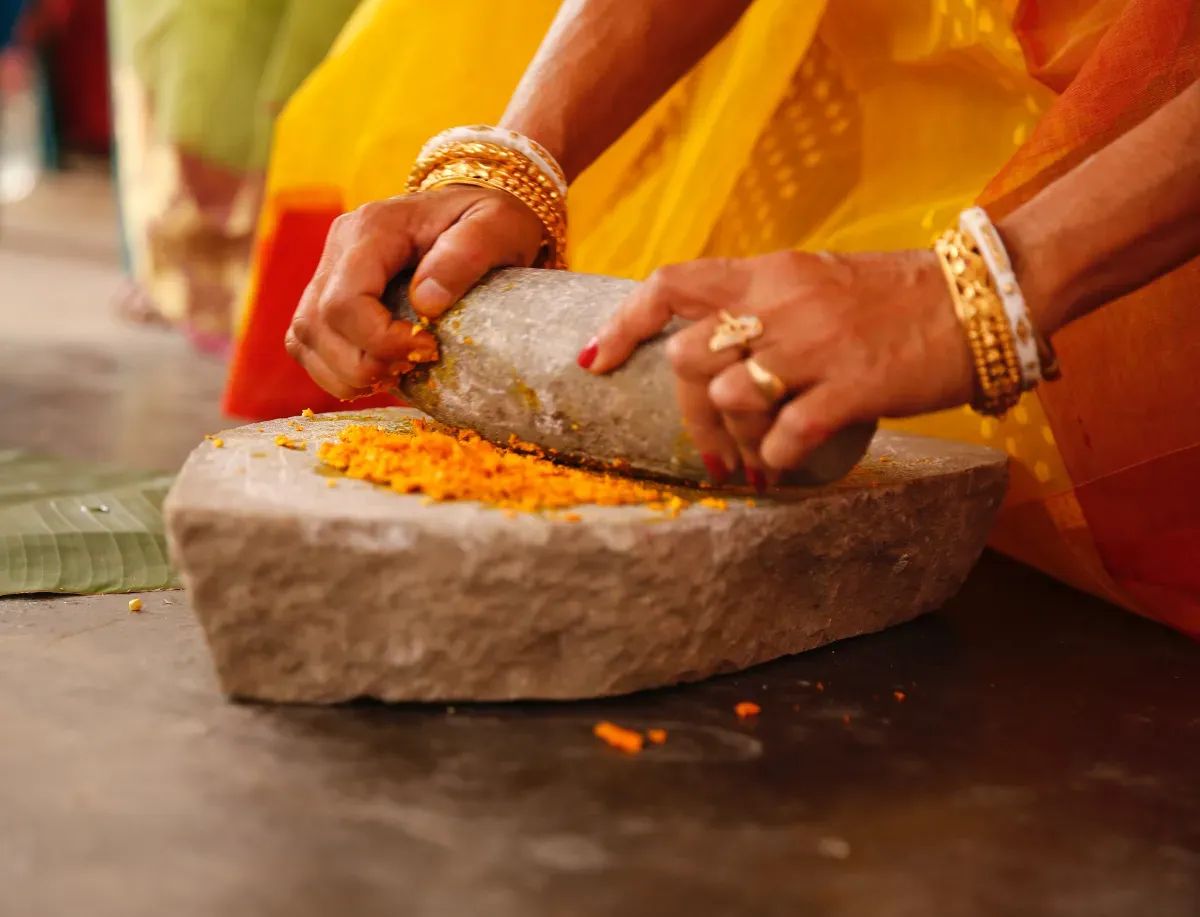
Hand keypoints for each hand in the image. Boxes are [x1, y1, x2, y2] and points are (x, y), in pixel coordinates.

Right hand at [287, 186, 545, 398]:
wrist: (478, 215)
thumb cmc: (492, 221)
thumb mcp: (498, 226)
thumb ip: (466, 255)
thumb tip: (426, 303)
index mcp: (373, 227)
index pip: (345, 301)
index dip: (380, 341)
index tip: (429, 348)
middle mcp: (339, 245)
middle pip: (317, 324)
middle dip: (364, 363)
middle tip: (414, 366)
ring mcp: (328, 269)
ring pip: (304, 338)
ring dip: (346, 373)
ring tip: (396, 373)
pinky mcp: (327, 294)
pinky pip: (308, 344)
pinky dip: (337, 370)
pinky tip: (377, 372)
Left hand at [580, 250, 974, 482]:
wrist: (979, 298)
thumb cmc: (894, 296)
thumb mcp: (814, 280)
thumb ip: (761, 305)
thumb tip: (711, 351)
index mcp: (767, 273)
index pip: (670, 284)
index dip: (623, 324)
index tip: (598, 361)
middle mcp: (781, 303)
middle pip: (688, 358)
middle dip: (689, 412)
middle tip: (713, 449)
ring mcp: (816, 345)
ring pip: (730, 397)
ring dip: (736, 435)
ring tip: (761, 454)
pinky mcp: (854, 386)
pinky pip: (787, 434)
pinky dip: (777, 457)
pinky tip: (789, 462)